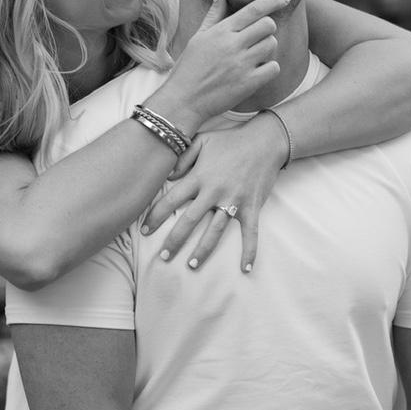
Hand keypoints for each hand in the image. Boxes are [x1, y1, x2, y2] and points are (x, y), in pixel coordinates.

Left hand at [140, 112, 287, 271]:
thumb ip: (182, 157)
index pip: (172, 200)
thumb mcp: (202, 140)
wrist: (265, 140)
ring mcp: (234, 201)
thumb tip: (167, 175)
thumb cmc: (231, 140)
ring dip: (203, 250)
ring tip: (192, 265)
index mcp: (200, 177)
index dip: (156, 216)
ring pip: (215, 231)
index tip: (145, 231)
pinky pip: (250, 233)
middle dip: (174, 241)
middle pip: (189, 221)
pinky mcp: (251, 207)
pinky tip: (245, 269)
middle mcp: (214, 192)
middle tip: (163, 257)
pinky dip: (250, 251)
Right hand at [145, 0, 287, 134]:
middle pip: (268, 26)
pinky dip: (269, 69)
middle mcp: (232, 45)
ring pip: (272, 45)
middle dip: (267, 30)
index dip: (273, 1)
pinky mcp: (248, 83)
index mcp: (221, 31)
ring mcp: (241, 65)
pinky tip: (257, 72)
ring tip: (253, 57)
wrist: (183, 100)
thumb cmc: (188, 68)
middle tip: (257, 39)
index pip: (254, 10)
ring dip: (267, 49)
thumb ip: (213, 15)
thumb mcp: (198, 37)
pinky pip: (273, 68)